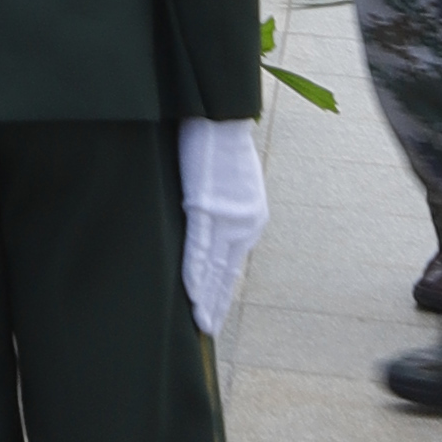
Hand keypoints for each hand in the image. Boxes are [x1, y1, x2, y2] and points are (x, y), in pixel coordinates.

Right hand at [179, 112, 267, 331]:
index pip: (233, 264)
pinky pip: (199, 248)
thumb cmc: (219, 135)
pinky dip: (194, 273)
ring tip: (200, 324)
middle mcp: (244, 225)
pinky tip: (190, 293)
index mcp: (251, 218)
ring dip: (205, 297)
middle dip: (215, 303)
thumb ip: (221, 202)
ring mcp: (226, 218)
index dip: (221, 289)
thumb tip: (206, 216)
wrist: (220, 111)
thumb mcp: (230, 176)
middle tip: (207, 330)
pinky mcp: (206, 206)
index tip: (213, 309)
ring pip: (213, 267)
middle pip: (225, 273)